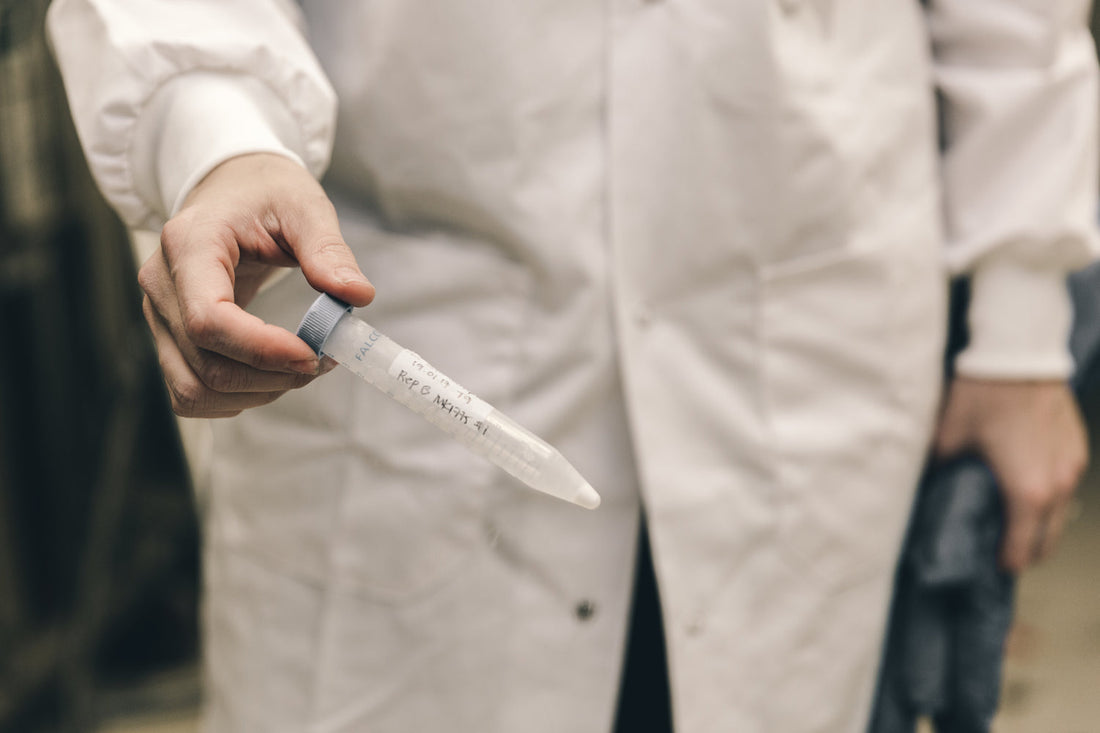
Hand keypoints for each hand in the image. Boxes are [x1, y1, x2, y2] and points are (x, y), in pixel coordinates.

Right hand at [139, 153, 374, 416]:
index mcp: (189, 244)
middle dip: (273, 376)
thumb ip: (328, 250)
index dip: (262, 350)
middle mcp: (161, 285)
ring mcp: (159, 316)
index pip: (208, 319)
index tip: (313, 355)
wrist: (230, 188)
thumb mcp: (304, 205)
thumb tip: (357, 296)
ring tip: (301, 367)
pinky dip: (235, 398)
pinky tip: (271, 376)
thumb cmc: (264, 193)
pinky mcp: (168, 338)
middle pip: (206, 364)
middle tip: (324, 360)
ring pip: (195, 389)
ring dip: (257, 393)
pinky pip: (190, 393)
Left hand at [934, 377, 1087, 572]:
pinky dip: (1051, 499)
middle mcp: (1058, 485)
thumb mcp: (947, 439)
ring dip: (1041, 526)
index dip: (1004, 562)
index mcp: (1027, 492)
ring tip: (1014, 526)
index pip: (1021, 548)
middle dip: (1026, 552)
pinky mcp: (1078, 447)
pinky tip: (1028, 493)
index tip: (989, 568)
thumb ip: (941, 471)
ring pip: (1062, 514)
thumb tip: (926, 487)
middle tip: (1001, 553)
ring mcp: (1073, 466)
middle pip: (1048, 540)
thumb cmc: (980, 396)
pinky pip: (1067, 486)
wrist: (1018, 353)